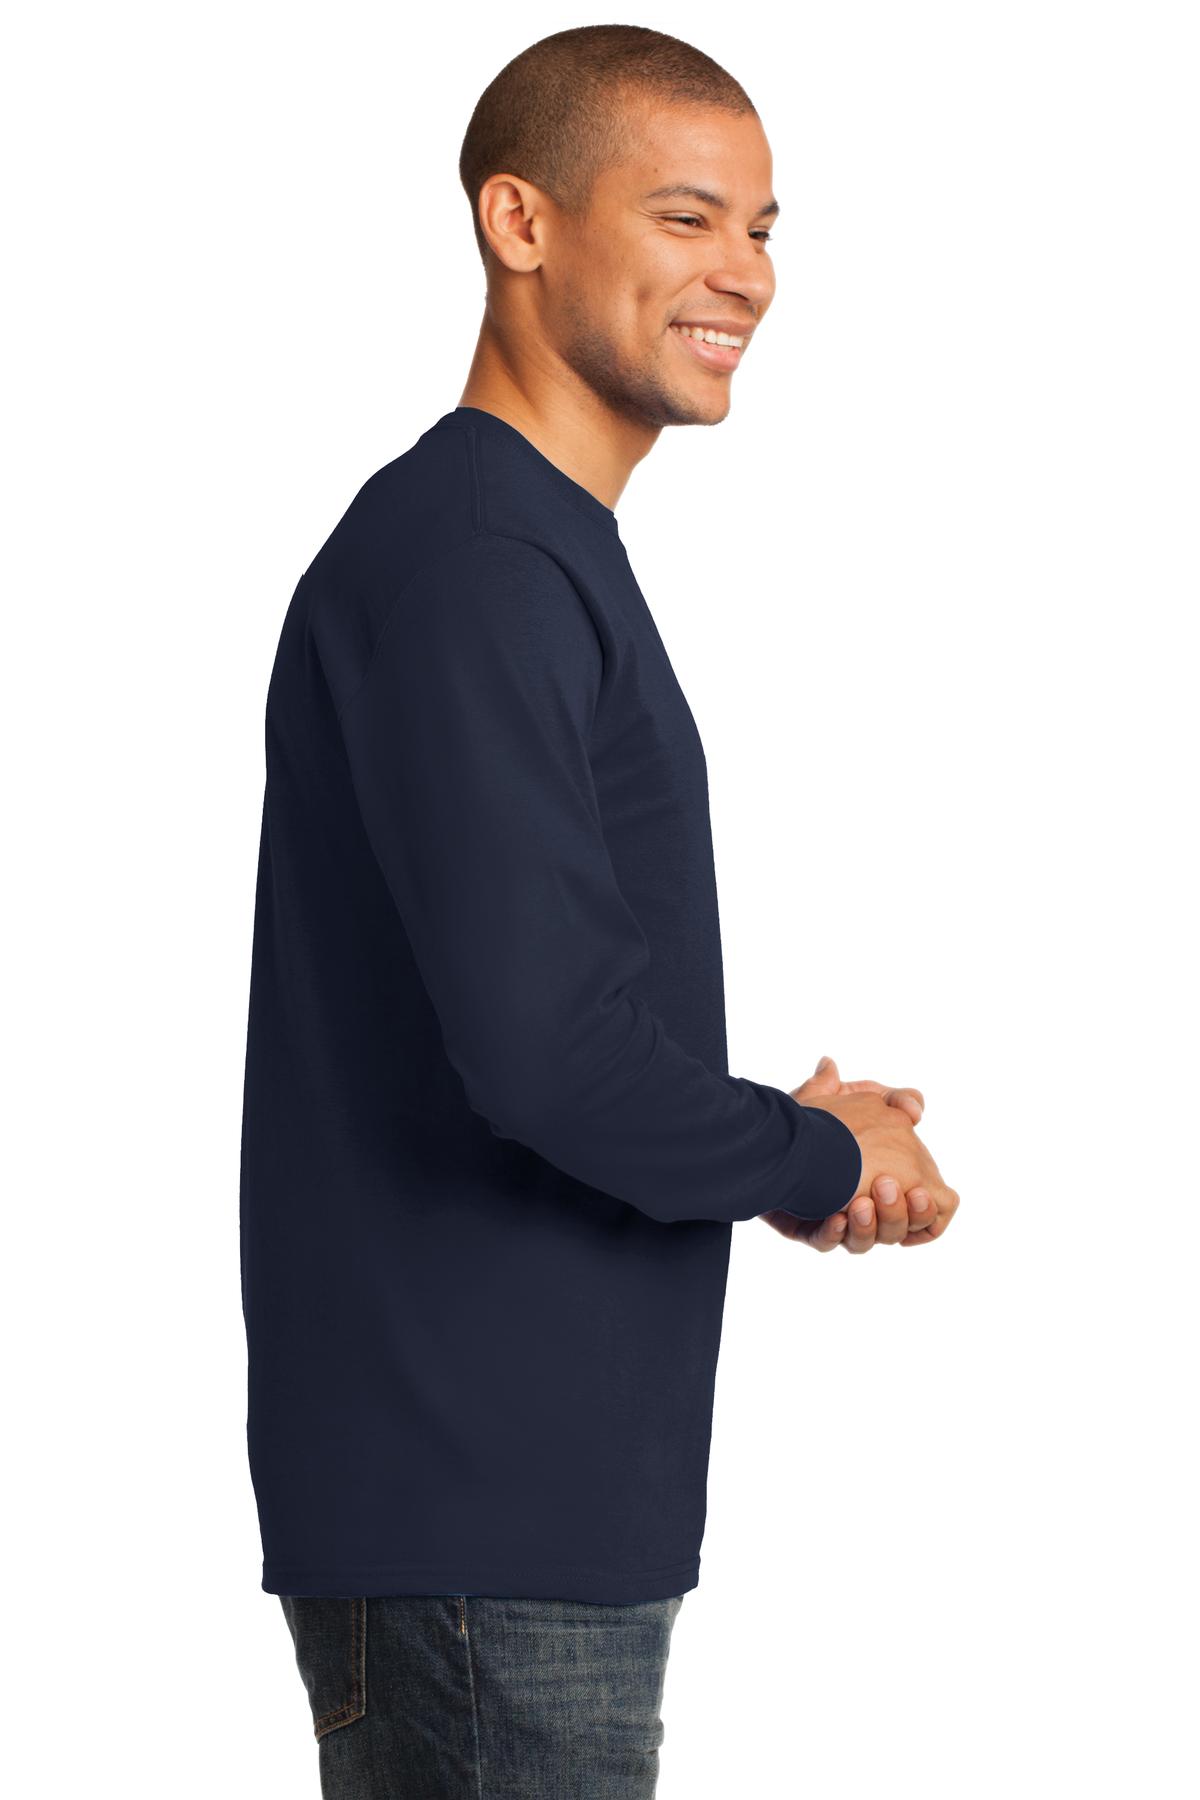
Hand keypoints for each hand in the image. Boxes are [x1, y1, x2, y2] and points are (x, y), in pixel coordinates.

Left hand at [759, 1054, 957, 1250]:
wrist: (768, 1126)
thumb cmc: (816, 1113)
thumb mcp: (856, 1096)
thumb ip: (892, 1099)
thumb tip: (918, 1108)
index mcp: (888, 1180)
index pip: (924, 1207)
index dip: (929, 1209)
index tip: (919, 1193)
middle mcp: (866, 1203)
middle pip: (898, 1229)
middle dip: (900, 1215)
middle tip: (887, 1187)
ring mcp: (837, 1216)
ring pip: (865, 1241)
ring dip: (869, 1226)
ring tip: (859, 1203)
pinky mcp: (807, 1225)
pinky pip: (825, 1241)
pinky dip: (834, 1233)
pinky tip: (834, 1217)